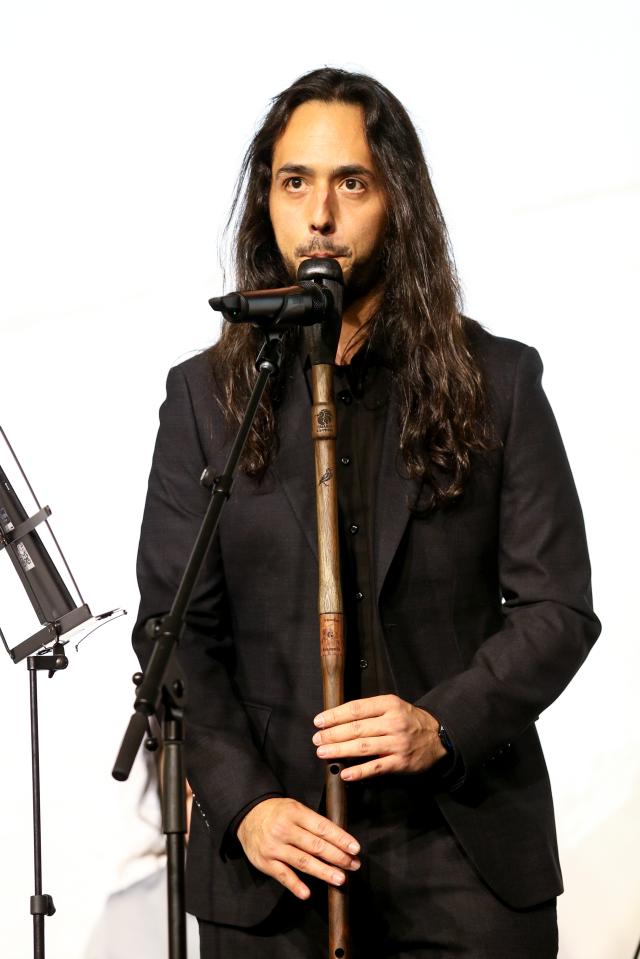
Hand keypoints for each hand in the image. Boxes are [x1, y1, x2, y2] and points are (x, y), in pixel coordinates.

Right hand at [236, 797, 360, 899]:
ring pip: (302, 862)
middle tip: (353, 865)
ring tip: (340, 879)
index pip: (322, 827)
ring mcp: (274, 847)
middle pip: (315, 846)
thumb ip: (313, 822)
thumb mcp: (295, 808)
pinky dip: (295, 885)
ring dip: (323, 872)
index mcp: (295, 813)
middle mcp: (284, 829)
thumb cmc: (277, 812)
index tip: (355, 848)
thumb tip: (339, 839)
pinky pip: (283, 876)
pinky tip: (307, 893)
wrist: (248, 815)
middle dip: (337, 857)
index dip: (340, 838)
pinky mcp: (265, 862)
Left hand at [312, 694, 446, 780]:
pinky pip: (376, 768)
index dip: (335, 715)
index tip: (319, 721)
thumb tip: (338, 718)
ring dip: (340, 750)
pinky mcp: (401, 762)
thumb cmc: (409, 720)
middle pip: (356, 728)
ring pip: (363, 747)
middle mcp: (393, 722)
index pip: (356, 709)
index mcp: (389, 705)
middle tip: (317, 739)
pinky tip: (345, 773)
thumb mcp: (393, 706)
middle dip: (333, 734)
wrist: (438, 737)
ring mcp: (397, 743)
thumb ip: (370, 710)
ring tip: (323, 753)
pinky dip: (359, 771)